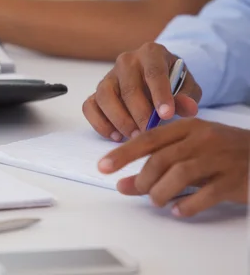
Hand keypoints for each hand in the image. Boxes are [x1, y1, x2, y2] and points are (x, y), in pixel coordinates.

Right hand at [83, 42, 202, 141]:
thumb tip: (187, 108)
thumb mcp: (188, 86)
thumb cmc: (174, 83)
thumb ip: (188, 96)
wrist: (157, 80)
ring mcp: (108, 76)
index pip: (154, 73)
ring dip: (119, 120)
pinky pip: (89, 107)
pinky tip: (116, 136)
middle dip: (140, 114)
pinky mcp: (96, 93)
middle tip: (150, 132)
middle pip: (128, 88)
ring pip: (104, 96)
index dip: (160, 95)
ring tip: (134, 136)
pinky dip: (100, 123)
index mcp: (151, 53)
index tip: (167, 115)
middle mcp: (126, 61)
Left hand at [98, 118, 249, 216]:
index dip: (123, 154)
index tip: (103, 166)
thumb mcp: (187, 148)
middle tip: (136, 190)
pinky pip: (205, 195)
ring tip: (156, 201)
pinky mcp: (234, 180)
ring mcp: (219, 158)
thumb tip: (123, 184)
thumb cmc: (219, 150)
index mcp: (187, 127)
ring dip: (160, 192)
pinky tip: (178, 210)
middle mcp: (202, 139)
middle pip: (161, 158)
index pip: (148, 138)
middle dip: (142, 179)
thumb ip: (156, 163)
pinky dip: (186, 206)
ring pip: (179, 174)